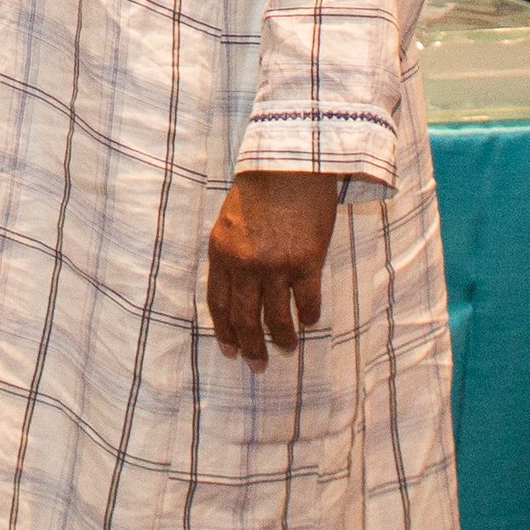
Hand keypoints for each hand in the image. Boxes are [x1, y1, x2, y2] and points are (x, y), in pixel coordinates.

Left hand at [205, 170, 338, 370]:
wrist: (289, 163)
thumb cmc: (259, 189)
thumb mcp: (230, 222)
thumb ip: (231, 257)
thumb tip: (238, 295)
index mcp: (221, 253)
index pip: (218, 304)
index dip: (225, 331)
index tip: (230, 350)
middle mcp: (245, 264)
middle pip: (245, 318)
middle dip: (252, 347)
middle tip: (258, 366)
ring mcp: (276, 265)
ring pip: (277, 317)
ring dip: (283, 338)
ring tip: (288, 348)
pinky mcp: (307, 261)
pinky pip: (307, 302)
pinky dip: (309, 316)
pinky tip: (310, 321)